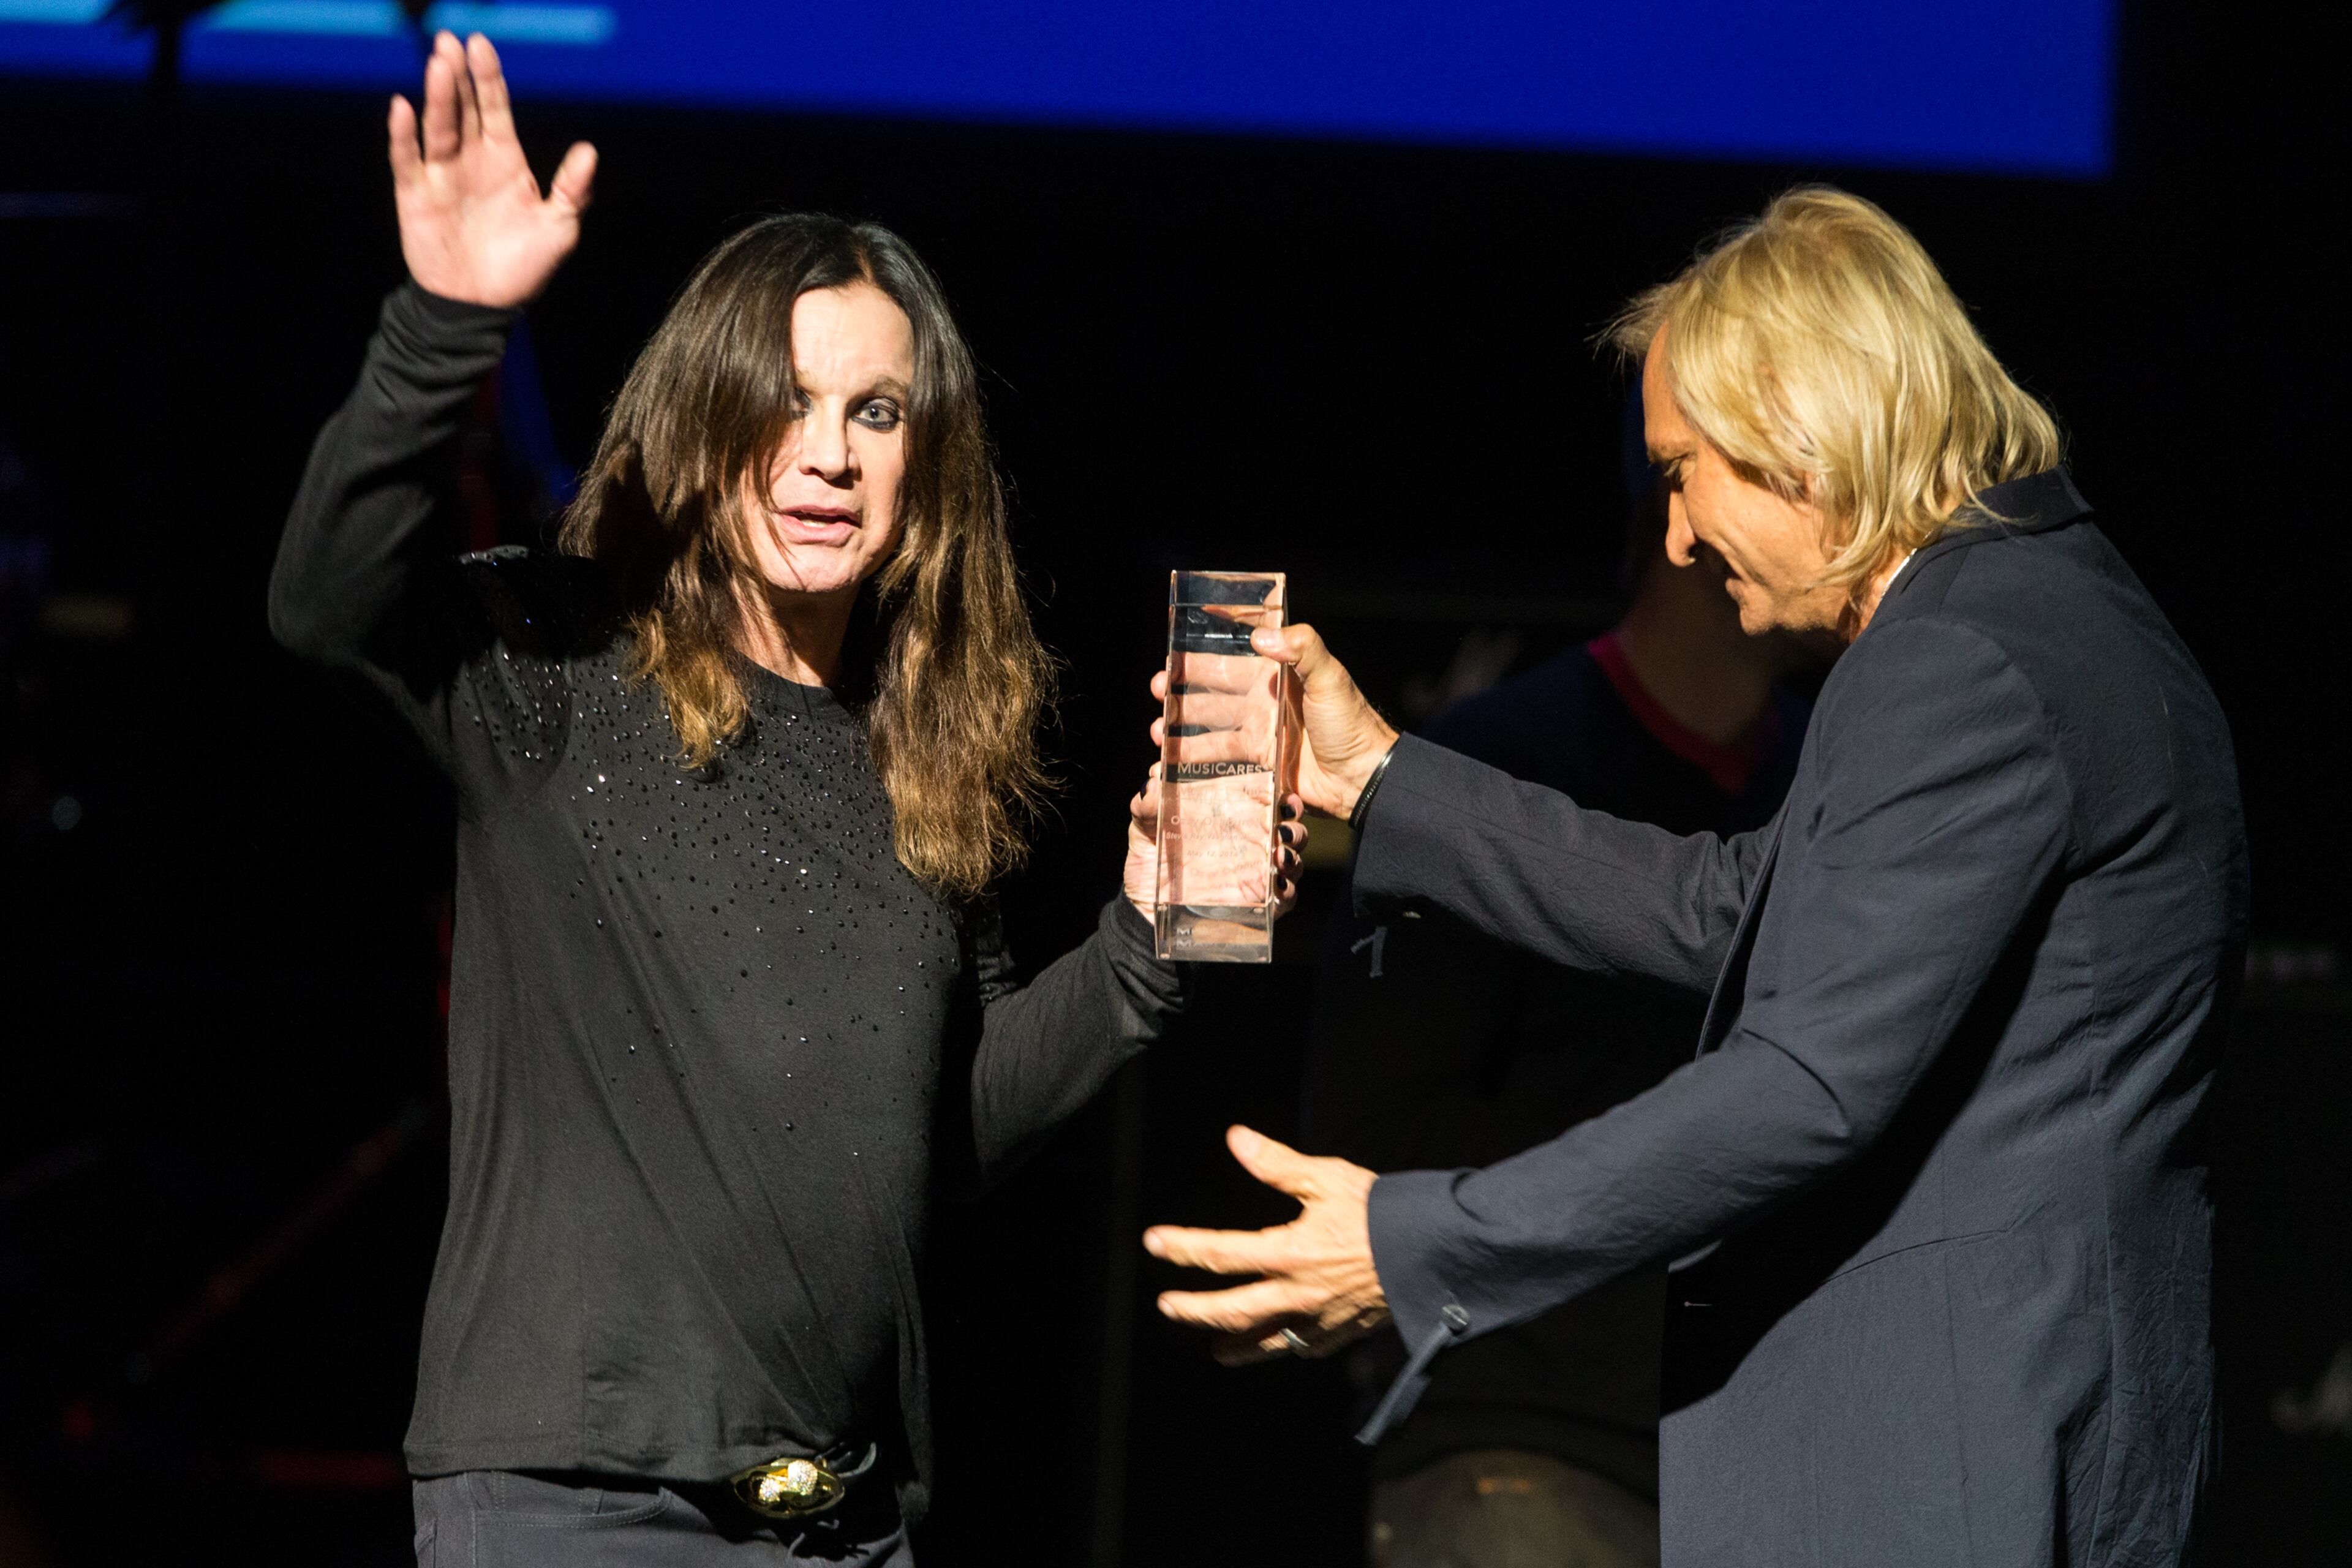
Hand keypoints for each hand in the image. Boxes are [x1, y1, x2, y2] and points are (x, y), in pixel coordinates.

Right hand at [389, 32, 596, 307]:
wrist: (483, 306)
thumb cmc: (523, 268)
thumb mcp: (558, 228)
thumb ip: (572, 190)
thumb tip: (589, 151)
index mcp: (504, 160)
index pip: (494, 108)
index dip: (488, 78)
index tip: (480, 45)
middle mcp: (470, 159)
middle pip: (462, 108)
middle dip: (457, 75)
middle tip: (451, 42)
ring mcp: (441, 175)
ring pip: (437, 126)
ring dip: (437, 96)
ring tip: (438, 63)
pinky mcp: (416, 196)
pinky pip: (408, 160)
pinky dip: (403, 135)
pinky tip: (403, 107)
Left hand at [1123, 766, 1306, 921]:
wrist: (1144, 910)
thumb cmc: (1149, 862)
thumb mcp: (1144, 830)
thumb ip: (1147, 807)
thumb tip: (1152, 780)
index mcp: (1233, 820)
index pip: (1268, 802)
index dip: (1282, 797)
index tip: (1284, 796)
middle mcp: (1251, 845)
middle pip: (1290, 832)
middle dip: (1295, 828)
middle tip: (1283, 829)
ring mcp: (1257, 876)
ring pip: (1293, 863)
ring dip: (1293, 858)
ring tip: (1279, 856)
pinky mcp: (1256, 906)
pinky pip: (1284, 899)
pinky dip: (1286, 893)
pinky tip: (1276, 888)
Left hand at [1143, 1126, 1387, 1364]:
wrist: (1436, 1250)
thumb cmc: (1381, 1210)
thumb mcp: (1327, 1178)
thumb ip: (1277, 1164)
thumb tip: (1236, 1139)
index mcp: (1289, 1252)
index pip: (1221, 1253)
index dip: (1183, 1248)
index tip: (1154, 1242)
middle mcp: (1299, 1293)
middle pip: (1232, 1310)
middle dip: (1195, 1310)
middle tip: (1168, 1306)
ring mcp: (1321, 1319)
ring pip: (1268, 1341)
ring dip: (1238, 1346)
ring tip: (1217, 1352)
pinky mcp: (1345, 1332)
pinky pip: (1307, 1348)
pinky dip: (1287, 1347)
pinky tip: (1280, 1343)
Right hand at [1151, 622, 1396, 820]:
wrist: (1363, 776)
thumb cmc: (1351, 723)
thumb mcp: (1331, 677)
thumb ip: (1302, 648)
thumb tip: (1261, 635)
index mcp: (1278, 674)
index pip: (1235, 654)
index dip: (1206, 649)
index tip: (1176, 645)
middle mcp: (1263, 701)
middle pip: (1213, 691)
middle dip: (1182, 688)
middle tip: (1157, 687)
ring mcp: (1259, 733)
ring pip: (1210, 726)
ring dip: (1181, 727)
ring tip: (1158, 731)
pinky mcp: (1258, 763)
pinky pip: (1220, 759)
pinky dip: (1195, 761)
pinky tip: (1171, 763)